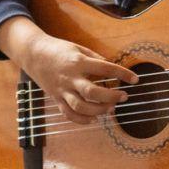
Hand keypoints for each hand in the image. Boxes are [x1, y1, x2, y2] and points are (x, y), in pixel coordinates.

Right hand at [0, 17, 136, 121]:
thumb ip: (95, 59)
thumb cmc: (58, 49)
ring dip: (99, 110)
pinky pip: (69, 114)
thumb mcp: (78, 48)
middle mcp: (70, 78)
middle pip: (93, 92)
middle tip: (123, 96)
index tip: (135, 79)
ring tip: (110, 108)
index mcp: (78, 62)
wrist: (33, 54)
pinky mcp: (56, 98)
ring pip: (81, 107)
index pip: (105, 69)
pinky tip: (93, 118)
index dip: (122, 74)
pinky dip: (82, 120)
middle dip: (111, 96)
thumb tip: (111, 70)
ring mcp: (62, 90)